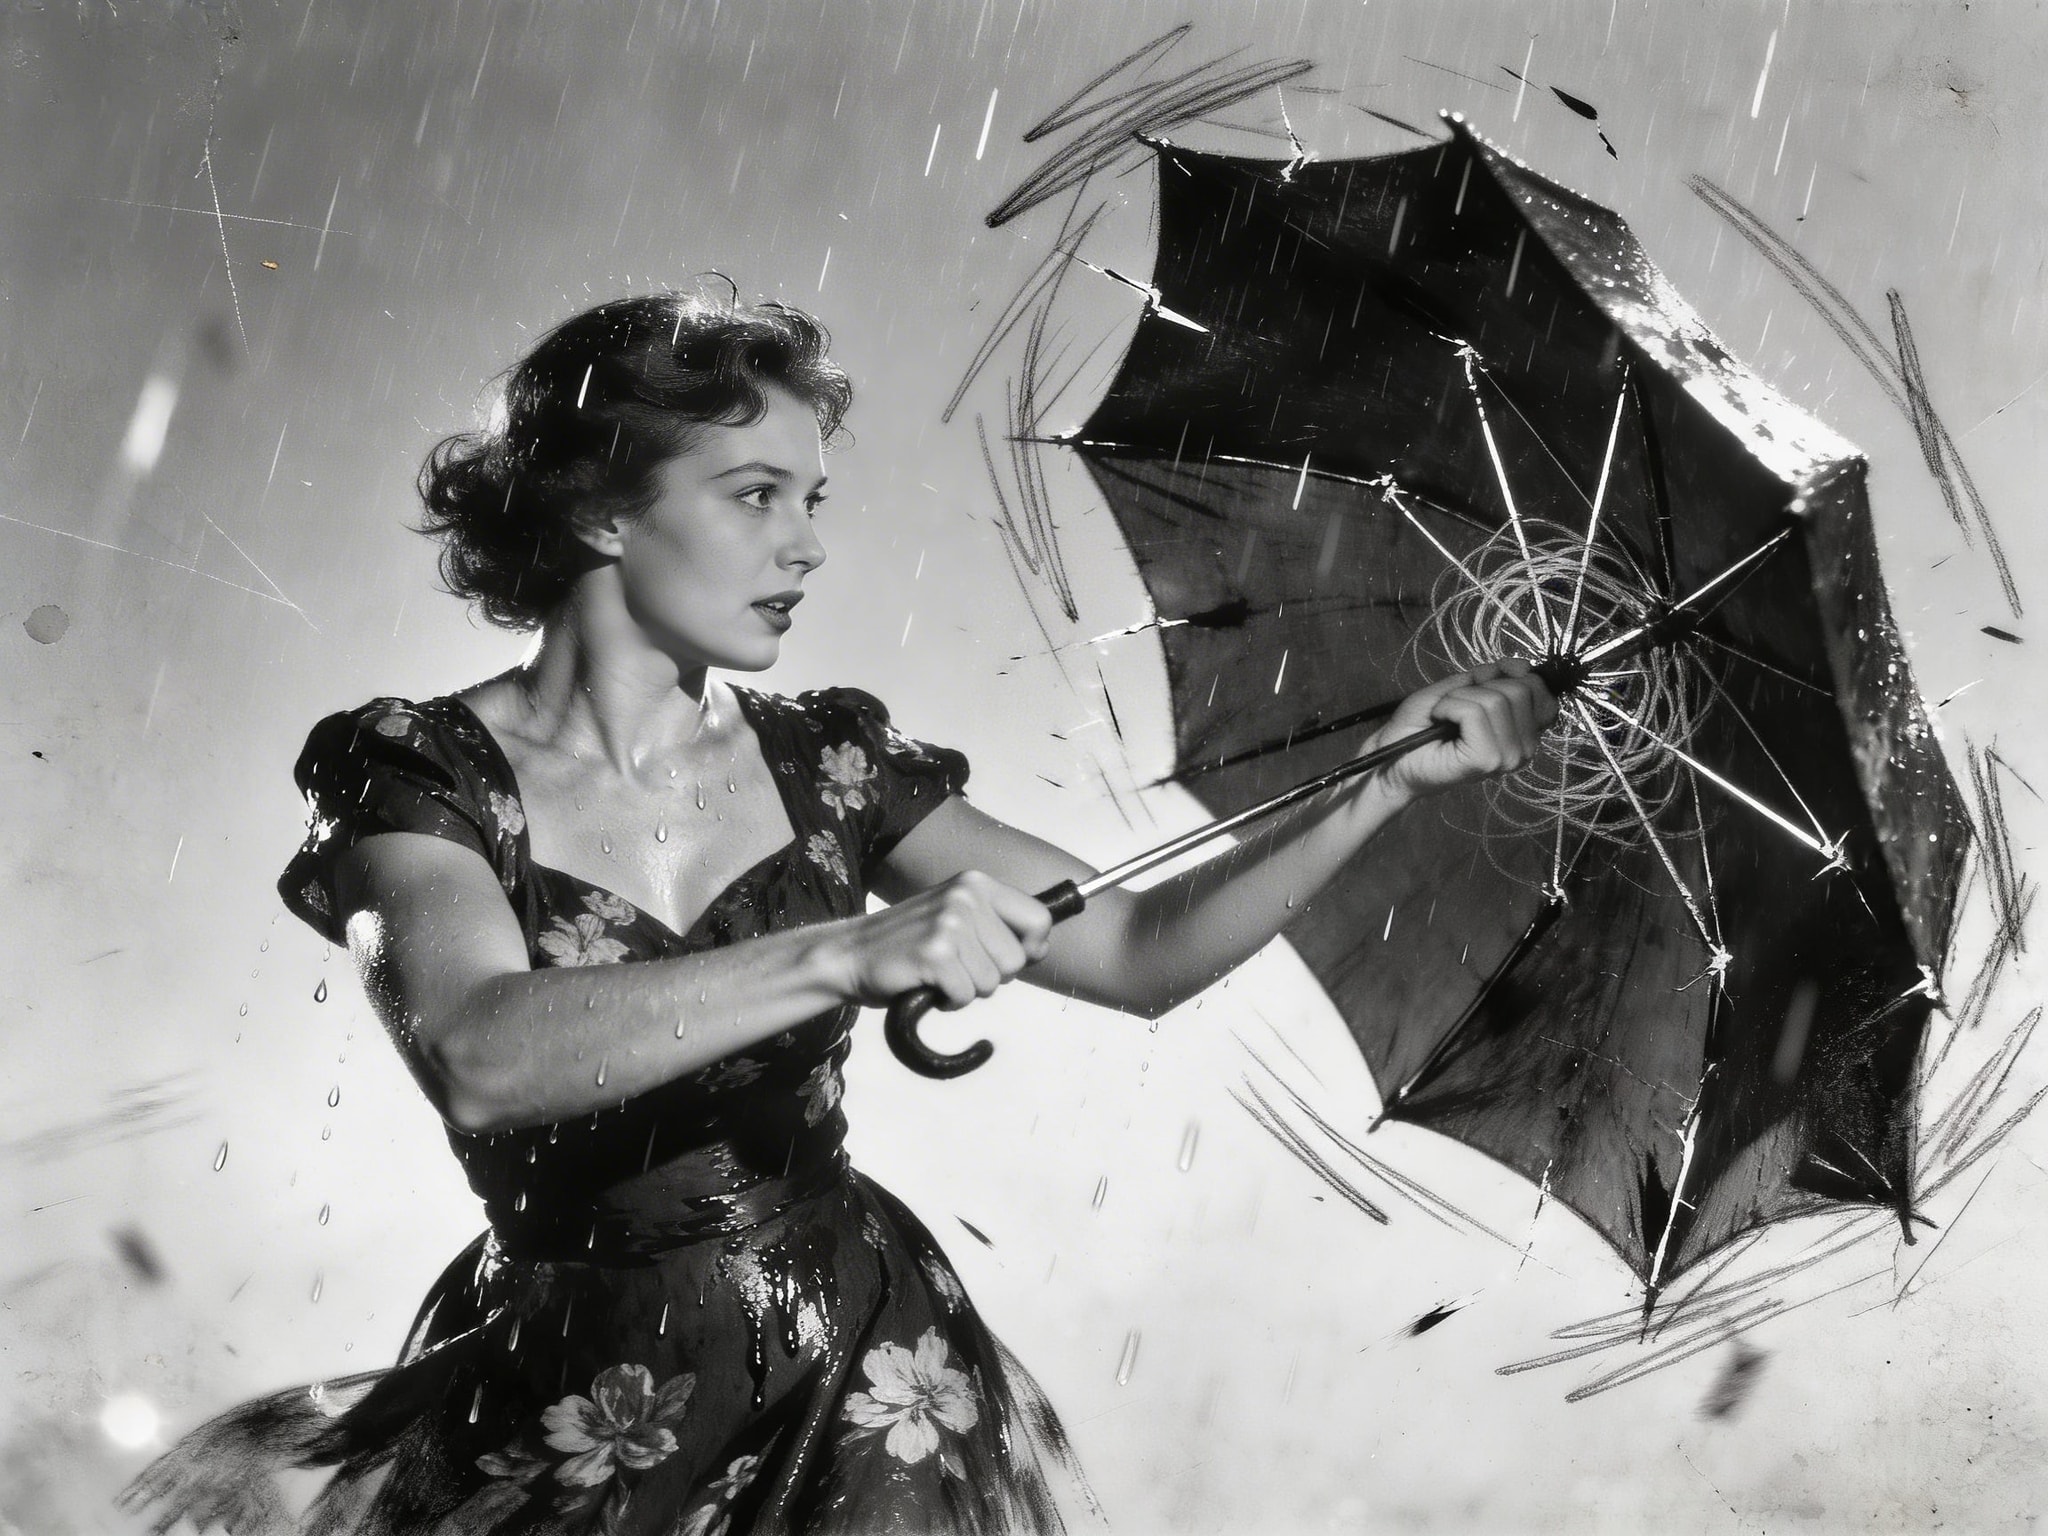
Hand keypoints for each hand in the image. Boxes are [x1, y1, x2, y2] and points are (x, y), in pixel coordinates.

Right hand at [837, 871, 1053, 1009]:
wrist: (852, 955)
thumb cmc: (910, 944)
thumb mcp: (958, 918)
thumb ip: (999, 927)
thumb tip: (1041, 947)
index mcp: (977, 884)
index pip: (1039, 918)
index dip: (1032, 948)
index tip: (1005, 958)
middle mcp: (966, 897)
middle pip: (1017, 959)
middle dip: (992, 976)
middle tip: (957, 966)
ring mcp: (949, 924)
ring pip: (992, 982)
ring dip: (967, 989)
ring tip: (939, 973)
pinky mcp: (934, 954)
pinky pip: (965, 995)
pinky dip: (948, 1001)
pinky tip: (927, 984)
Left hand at [1368, 659, 1557, 801]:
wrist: (1391, 754)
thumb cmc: (1421, 725)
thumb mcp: (1461, 688)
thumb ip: (1494, 675)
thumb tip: (1524, 666)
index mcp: (1523, 733)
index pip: (1543, 693)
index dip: (1514, 678)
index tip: (1481, 686)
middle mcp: (1523, 748)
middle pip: (1520, 690)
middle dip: (1479, 688)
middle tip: (1454, 708)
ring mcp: (1507, 757)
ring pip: (1496, 699)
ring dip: (1458, 699)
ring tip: (1444, 717)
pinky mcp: (1486, 759)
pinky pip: (1474, 712)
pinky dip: (1449, 707)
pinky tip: (1440, 723)